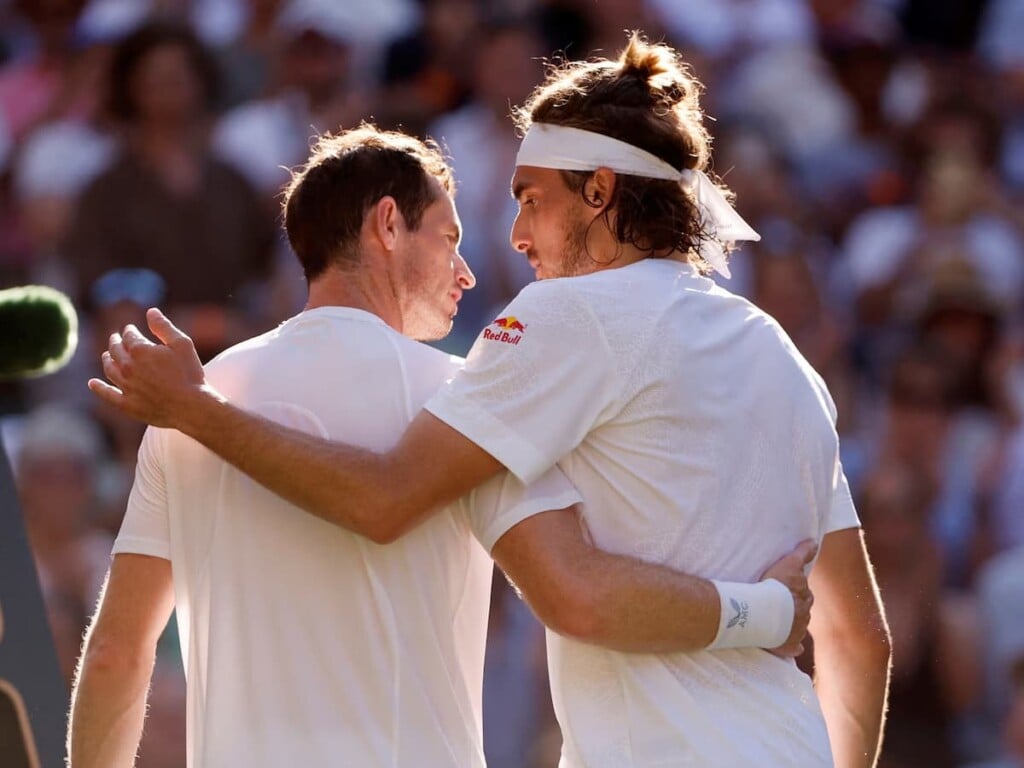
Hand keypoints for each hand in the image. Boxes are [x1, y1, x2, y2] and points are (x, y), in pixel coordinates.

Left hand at [88, 307, 211, 430]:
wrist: (190, 406)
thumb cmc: (190, 373)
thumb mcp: (182, 344)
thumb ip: (164, 327)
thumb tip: (150, 311)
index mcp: (140, 350)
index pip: (129, 335)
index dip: (129, 330)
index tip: (131, 329)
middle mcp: (128, 367)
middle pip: (115, 350)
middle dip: (115, 342)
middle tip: (115, 338)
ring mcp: (126, 386)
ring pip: (110, 369)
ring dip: (107, 359)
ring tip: (106, 355)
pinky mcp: (127, 404)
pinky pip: (108, 394)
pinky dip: (98, 388)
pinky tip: (92, 383)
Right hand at [762, 539, 816, 658]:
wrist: (763, 610)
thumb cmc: (774, 586)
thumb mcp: (789, 564)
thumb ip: (802, 553)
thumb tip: (814, 542)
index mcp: (804, 596)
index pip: (804, 592)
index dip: (796, 590)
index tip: (787, 590)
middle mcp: (804, 613)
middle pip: (802, 609)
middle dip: (796, 607)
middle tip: (781, 605)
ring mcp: (797, 630)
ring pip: (798, 626)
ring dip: (792, 624)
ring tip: (778, 622)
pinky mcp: (789, 644)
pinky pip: (794, 646)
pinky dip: (794, 646)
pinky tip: (793, 647)